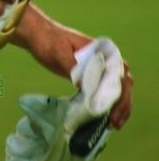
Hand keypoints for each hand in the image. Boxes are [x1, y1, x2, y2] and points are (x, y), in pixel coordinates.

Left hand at [11, 4, 132, 128]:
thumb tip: (83, 85)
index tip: (113, 104)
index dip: (120, 89)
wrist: (37, 37)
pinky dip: (107, 104)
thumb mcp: (58, 51)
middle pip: (122, 82)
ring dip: (118, 106)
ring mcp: (97, 69)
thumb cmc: (48, 40)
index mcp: (99, 51)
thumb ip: (71, 65)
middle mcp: (102, 60)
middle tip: (114, 121)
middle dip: (122, 102)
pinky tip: (105, 118)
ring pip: (116, 88)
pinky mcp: (89, 77)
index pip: (119, 70)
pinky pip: (103, 91)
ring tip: (114, 124)